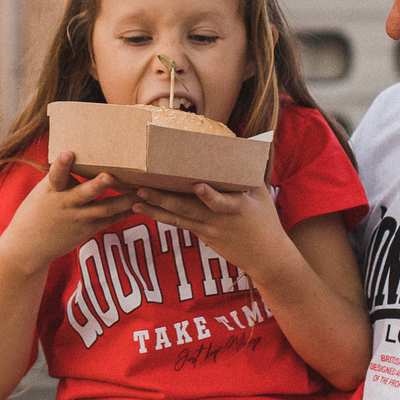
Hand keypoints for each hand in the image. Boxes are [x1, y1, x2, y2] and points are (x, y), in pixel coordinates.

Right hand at [0, 154, 130, 274]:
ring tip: (142, 190)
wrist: (28, 246)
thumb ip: (61, 176)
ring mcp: (79, 218)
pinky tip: (141, 204)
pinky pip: (110, 220)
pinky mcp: (88, 229)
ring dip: (125, 199)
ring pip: (105, 208)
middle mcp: (66, 204)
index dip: (61, 164)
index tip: (67, 152)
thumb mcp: (44, 191)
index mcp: (52, 190)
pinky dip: (125, 212)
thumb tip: (77, 153)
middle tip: (110, 176)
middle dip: (98, 185)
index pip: (56, 175)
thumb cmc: (37, 211)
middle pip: (84, 193)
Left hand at [130, 179, 289, 273]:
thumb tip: (247, 142)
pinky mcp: (201, 234)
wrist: (265, 257)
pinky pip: (178, 224)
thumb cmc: (265, 220)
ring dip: (154, 209)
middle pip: (187, 209)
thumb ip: (249, 171)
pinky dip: (160, 216)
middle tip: (143, 189)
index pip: (222, 203)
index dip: (211, 196)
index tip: (199, 187)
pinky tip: (142, 208)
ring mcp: (207, 229)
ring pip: (178, 218)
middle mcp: (217, 220)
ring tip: (135, 199)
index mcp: (236, 208)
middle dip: (164, 199)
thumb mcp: (262, 194)